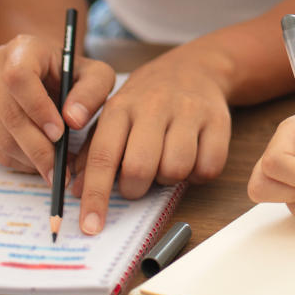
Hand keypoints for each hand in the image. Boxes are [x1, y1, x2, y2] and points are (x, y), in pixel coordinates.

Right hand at [0, 33, 116, 178]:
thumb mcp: (95, 76)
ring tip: (52, 167)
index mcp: (22, 48)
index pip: (18, 78)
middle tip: (60, 170)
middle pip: (7, 113)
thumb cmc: (71, 75)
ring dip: (26, 158)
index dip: (37, 109)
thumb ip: (92, 92)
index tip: (60, 134)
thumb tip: (74, 120)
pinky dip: (12, 160)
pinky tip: (34, 162)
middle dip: (36, 147)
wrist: (45, 73)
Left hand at [71, 45, 230, 234]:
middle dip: (135, 189)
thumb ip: (93, 151)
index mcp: (121, 106)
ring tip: (166, 162)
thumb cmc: (147, 100)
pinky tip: (192, 158)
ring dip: (168, 179)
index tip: (90, 226)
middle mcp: (154, 105)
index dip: (95, 195)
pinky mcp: (219, 120)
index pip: (103, 156)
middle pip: (140, 168)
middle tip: (137, 182)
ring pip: (176, 169)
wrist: (195, 67)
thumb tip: (75, 190)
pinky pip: (208, 167)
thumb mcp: (115, 115)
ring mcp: (189, 111)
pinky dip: (198, 175)